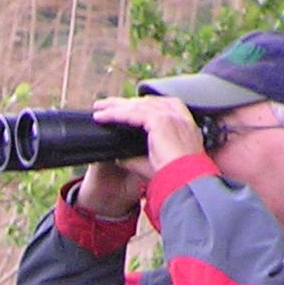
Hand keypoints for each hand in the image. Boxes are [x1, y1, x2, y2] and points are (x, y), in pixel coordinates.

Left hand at [90, 93, 207, 169]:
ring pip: (137, 107)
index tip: (122, 108)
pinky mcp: (161, 121)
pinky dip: (116, 115)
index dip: (137, 105)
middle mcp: (178, 115)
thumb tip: (118, 157)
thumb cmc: (173, 176)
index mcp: (182, 122)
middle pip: (145, 102)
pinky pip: (133, 114)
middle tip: (104, 104)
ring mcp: (171, 116)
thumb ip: (136, 157)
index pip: (157, 106)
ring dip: (115, 108)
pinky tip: (103, 117)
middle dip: (123, 103)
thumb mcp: (153, 163)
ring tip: (98, 109)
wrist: (185, 181)